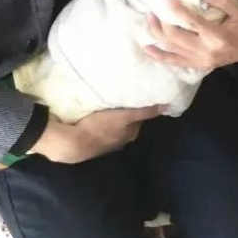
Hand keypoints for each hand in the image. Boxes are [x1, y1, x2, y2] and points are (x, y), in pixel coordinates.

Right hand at [29, 106, 164, 163]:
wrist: (72, 143)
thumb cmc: (101, 128)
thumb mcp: (125, 117)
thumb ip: (144, 112)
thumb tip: (165, 106)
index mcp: (130, 135)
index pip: (138, 118)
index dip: (138, 106)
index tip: (137, 94)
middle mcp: (120, 140)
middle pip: (126, 122)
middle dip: (125, 111)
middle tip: (122, 94)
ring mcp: (104, 142)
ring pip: (112, 124)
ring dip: (112, 115)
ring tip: (108, 100)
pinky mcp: (89, 140)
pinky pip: (99, 126)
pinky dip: (99, 119)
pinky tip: (94, 111)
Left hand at [144, 0, 237, 68]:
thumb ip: (224, 1)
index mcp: (218, 37)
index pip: (192, 22)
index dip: (177, 10)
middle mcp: (207, 51)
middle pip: (176, 37)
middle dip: (162, 22)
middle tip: (154, 8)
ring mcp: (201, 60)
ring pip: (171, 48)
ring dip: (157, 34)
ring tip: (150, 19)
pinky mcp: (198, 65)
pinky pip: (175, 62)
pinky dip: (160, 55)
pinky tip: (148, 47)